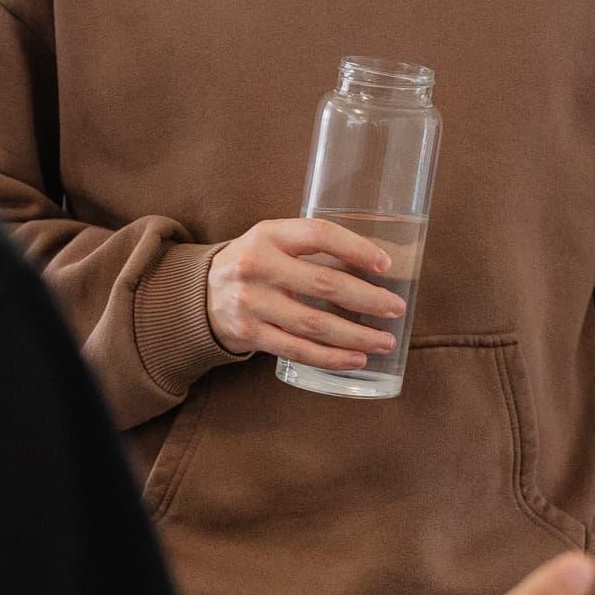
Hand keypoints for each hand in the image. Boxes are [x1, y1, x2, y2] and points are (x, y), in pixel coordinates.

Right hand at [207, 219, 407, 373]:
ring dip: (356, 335)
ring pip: (314, 323)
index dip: (356, 248)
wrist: (199, 294)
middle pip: (323, 283)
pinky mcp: (249, 334)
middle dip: (367, 298)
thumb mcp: (272, 242)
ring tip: (385, 340)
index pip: (319, 234)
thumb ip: (310, 249)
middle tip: (396, 308)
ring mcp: (251, 302)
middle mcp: (257, 266)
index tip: (385, 264)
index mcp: (268, 235)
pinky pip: (297, 349)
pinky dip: (330, 357)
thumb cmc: (253, 264)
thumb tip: (374, 268)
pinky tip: (356, 359)